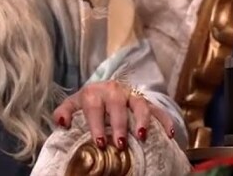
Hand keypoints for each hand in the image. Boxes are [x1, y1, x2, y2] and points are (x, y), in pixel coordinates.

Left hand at [53, 80, 175, 150]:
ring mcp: (132, 95)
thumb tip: (61, 123)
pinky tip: (170, 134)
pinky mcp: (146, 101)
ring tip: (142, 136)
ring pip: (139, 103)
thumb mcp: (74, 105)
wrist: (104, 89)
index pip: (94, 106)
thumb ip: (64, 112)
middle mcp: (114, 91)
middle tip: (120, 143)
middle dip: (119, 125)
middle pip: (117, 105)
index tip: (100, 142)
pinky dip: (165, 120)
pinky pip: (158, 109)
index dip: (97, 124)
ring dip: (142, 120)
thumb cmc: (88, 102)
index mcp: (94, 92)